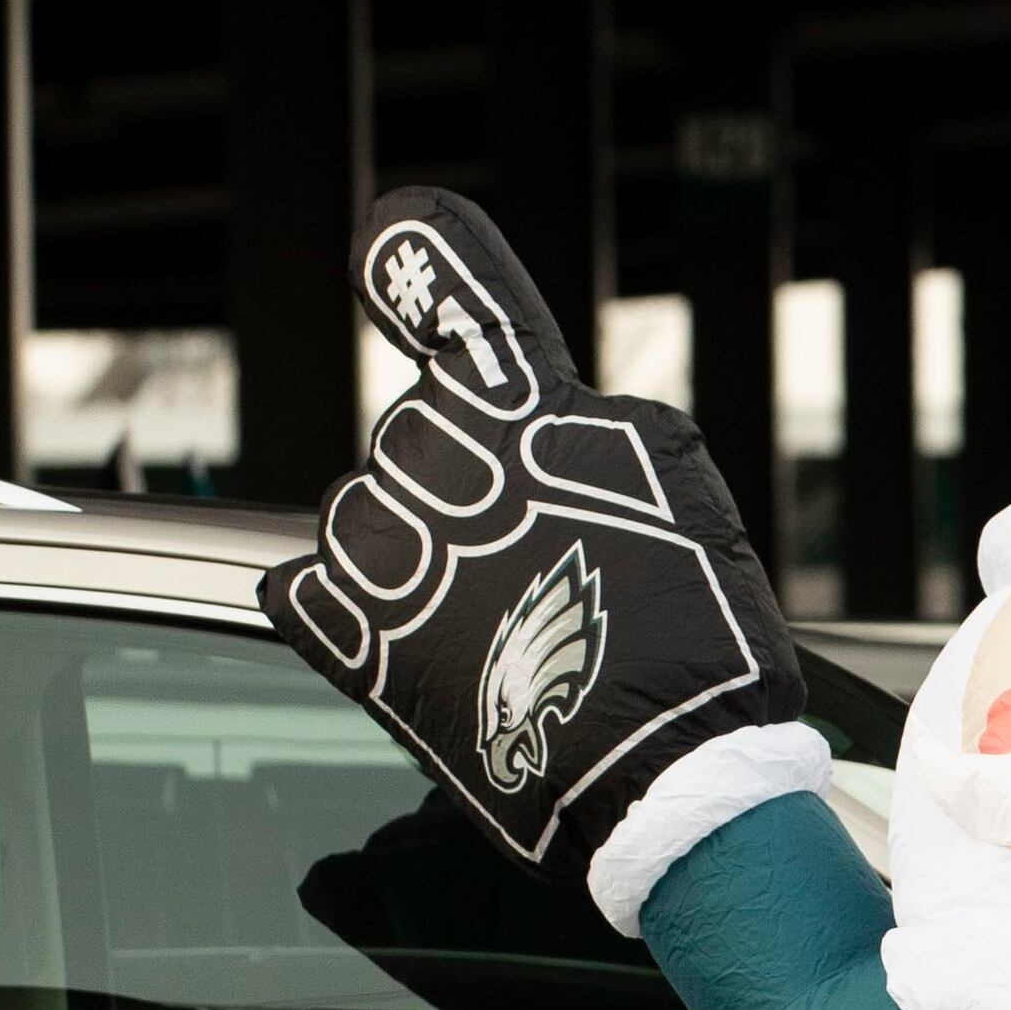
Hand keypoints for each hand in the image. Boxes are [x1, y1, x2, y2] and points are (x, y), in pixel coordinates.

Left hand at [256, 188, 809, 884]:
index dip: (424, 258)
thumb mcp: (684, 509)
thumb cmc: (703, 656)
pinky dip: (352, 612)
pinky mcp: (350, 630)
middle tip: (538, 577)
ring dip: (416, 559)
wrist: (669, 781)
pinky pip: (307, 587)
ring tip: (496, 634)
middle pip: (418, 438)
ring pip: (366, 516)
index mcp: (541, 423)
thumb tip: (526, 438)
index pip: (465, 305)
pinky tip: (423, 652)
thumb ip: (591, 449)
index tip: (397, 228)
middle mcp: (448, 465)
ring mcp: (389, 544)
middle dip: (463, 491)